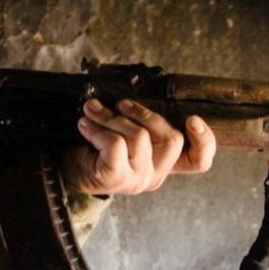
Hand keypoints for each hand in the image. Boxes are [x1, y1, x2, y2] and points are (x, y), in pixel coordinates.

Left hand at [62, 98, 215, 195]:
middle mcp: (154, 174)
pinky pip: (116, 144)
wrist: (63, 169)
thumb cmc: (93, 148)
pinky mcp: (117, 179)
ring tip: (92, 111)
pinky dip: (98, 129)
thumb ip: (141, 122)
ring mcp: (137, 179)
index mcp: (161, 162)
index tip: (193, 119)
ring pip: (140, 137)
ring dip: (111, 118)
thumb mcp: (123, 133)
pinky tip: (85, 127)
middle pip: (172, 138)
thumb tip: (142, 90)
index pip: (198, 161)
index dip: (205, 141)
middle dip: (143, 113)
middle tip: (118, 104)